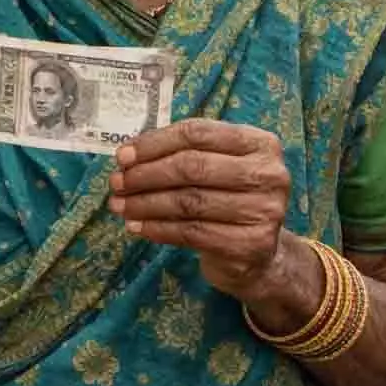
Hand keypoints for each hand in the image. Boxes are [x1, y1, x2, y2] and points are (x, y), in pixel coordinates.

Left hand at [110, 119, 291, 298]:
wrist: (257, 252)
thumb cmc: (225, 197)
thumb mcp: (213, 166)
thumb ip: (178, 154)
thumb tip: (126, 156)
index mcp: (259, 143)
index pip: (197, 133)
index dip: (154, 143)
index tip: (121, 156)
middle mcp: (268, 174)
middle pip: (192, 167)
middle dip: (145, 175)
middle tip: (116, 183)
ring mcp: (265, 210)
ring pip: (189, 201)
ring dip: (145, 204)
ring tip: (119, 206)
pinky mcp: (253, 243)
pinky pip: (193, 232)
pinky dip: (158, 228)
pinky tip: (137, 227)